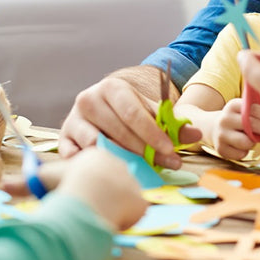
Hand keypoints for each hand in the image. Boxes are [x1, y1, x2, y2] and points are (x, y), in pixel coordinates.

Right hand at [2, 149, 146, 231]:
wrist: (90, 194)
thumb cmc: (66, 184)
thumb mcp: (43, 179)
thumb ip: (23, 183)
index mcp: (99, 158)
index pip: (94, 177)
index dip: (83, 190)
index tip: (75, 198)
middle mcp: (121, 166)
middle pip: (110, 189)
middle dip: (98, 201)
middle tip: (85, 209)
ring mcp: (133, 183)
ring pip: (122, 203)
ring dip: (110, 212)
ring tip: (97, 215)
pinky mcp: (141, 203)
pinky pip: (132, 216)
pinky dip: (122, 222)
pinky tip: (111, 221)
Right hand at [58, 72, 199, 169]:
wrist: (99, 111)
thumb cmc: (127, 114)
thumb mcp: (149, 113)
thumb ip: (172, 124)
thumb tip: (196, 133)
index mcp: (111, 88)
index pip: (133, 113)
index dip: (152, 133)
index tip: (170, 150)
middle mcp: (88, 100)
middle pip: (118, 130)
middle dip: (145, 150)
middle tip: (166, 164)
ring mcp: (73, 120)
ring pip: (97, 144)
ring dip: (120, 159)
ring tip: (140, 169)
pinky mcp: (63, 140)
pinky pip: (77, 157)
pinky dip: (94, 165)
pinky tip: (111, 171)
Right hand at [212, 98, 259, 160]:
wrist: (215, 128)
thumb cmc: (239, 119)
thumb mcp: (245, 109)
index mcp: (233, 105)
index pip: (255, 109)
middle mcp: (225, 118)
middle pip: (252, 125)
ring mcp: (221, 134)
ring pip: (246, 142)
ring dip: (255, 142)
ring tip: (255, 139)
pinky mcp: (221, 149)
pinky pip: (241, 154)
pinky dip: (246, 151)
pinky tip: (244, 146)